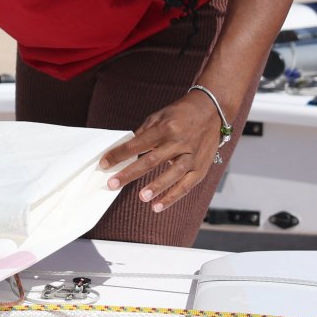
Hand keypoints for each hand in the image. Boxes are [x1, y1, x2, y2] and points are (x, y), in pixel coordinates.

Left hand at [97, 91, 225, 212]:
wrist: (211, 110)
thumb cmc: (181, 114)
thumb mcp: (159, 116)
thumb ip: (143, 134)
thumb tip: (125, 150)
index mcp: (165, 128)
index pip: (137, 144)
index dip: (120, 154)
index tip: (104, 163)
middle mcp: (178, 142)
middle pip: (151, 160)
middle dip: (130, 173)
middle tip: (113, 184)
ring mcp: (191, 156)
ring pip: (172, 174)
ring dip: (156, 187)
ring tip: (142, 197)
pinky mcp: (200, 168)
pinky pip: (186, 185)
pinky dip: (172, 197)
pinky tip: (158, 206)